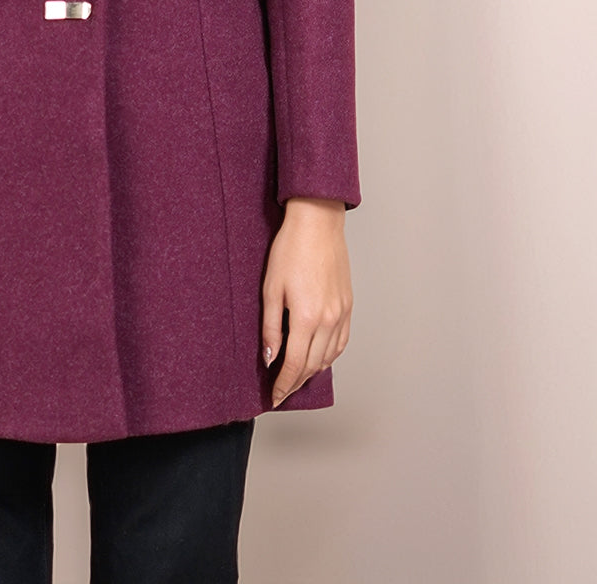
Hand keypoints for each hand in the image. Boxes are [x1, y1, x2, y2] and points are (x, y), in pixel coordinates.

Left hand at [262, 197, 352, 407]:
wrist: (317, 223)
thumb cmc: (290, 250)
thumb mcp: (271, 289)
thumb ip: (270, 327)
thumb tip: (270, 358)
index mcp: (307, 318)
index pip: (295, 365)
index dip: (283, 385)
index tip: (274, 397)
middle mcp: (329, 320)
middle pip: (313, 365)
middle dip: (296, 382)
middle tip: (281, 390)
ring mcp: (342, 313)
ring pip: (329, 357)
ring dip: (313, 371)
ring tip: (296, 377)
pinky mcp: (348, 305)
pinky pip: (341, 342)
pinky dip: (329, 355)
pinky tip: (319, 357)